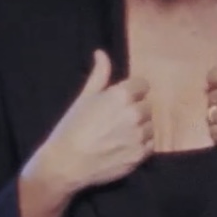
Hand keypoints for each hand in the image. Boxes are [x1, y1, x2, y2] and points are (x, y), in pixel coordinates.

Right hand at [35, 50, 153, 194]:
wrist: (66, 164)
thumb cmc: (72, 128)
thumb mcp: (84, 97)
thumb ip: (99, 74)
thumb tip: (101, 53)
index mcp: (121, 96)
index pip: (143, 85)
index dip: (132, 91)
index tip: (122, 100)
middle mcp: (134, 114)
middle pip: (147, 105)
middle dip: (136, 109)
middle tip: (118, 120)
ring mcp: (139, 136)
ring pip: (150, 125)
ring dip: (140, 127)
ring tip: (120, 134)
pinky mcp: (140, 156)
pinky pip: (150, 144)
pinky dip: (142, 144)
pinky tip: (124, 146)